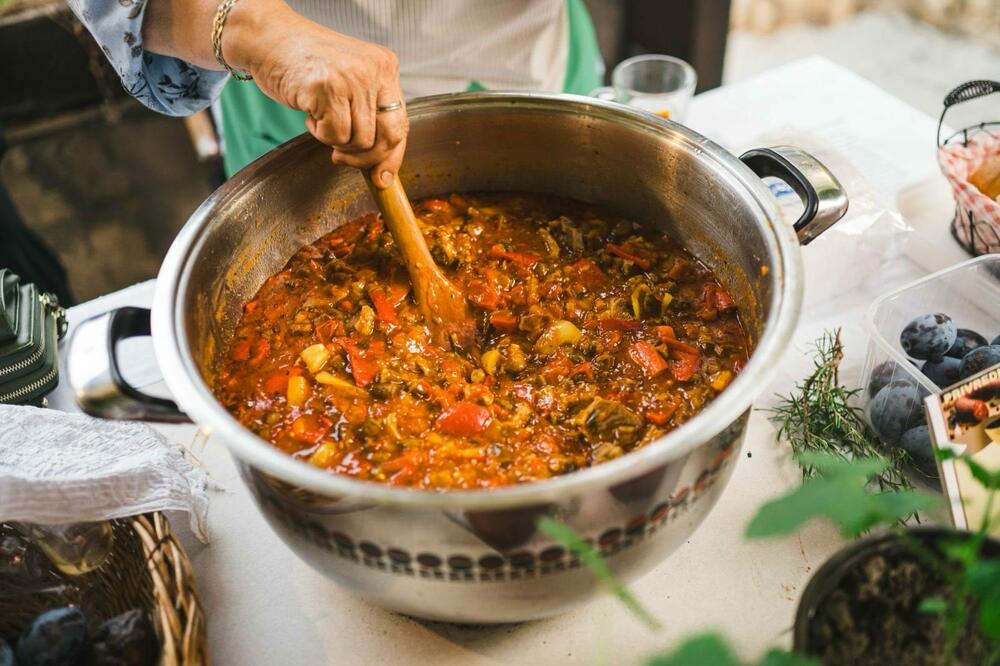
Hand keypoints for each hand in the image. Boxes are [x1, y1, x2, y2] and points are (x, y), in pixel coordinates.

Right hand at [224, 0, 407, 186]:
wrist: (269, 39)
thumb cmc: (306, 63)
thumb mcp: (350, 83)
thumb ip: (370, 116)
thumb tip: (383, 171)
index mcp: (385, 66)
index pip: (401, 124)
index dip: (392, 157)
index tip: (382, 178)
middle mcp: (375, 70)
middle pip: (388, 137)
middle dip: (366, 158)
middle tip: (343, 157)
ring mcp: (353, 79)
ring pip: (360, 141)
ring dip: (336, 140)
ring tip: (320, 116)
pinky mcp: (328, 89)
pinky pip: (335, 136)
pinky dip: (319, 133)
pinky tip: (310, 112)